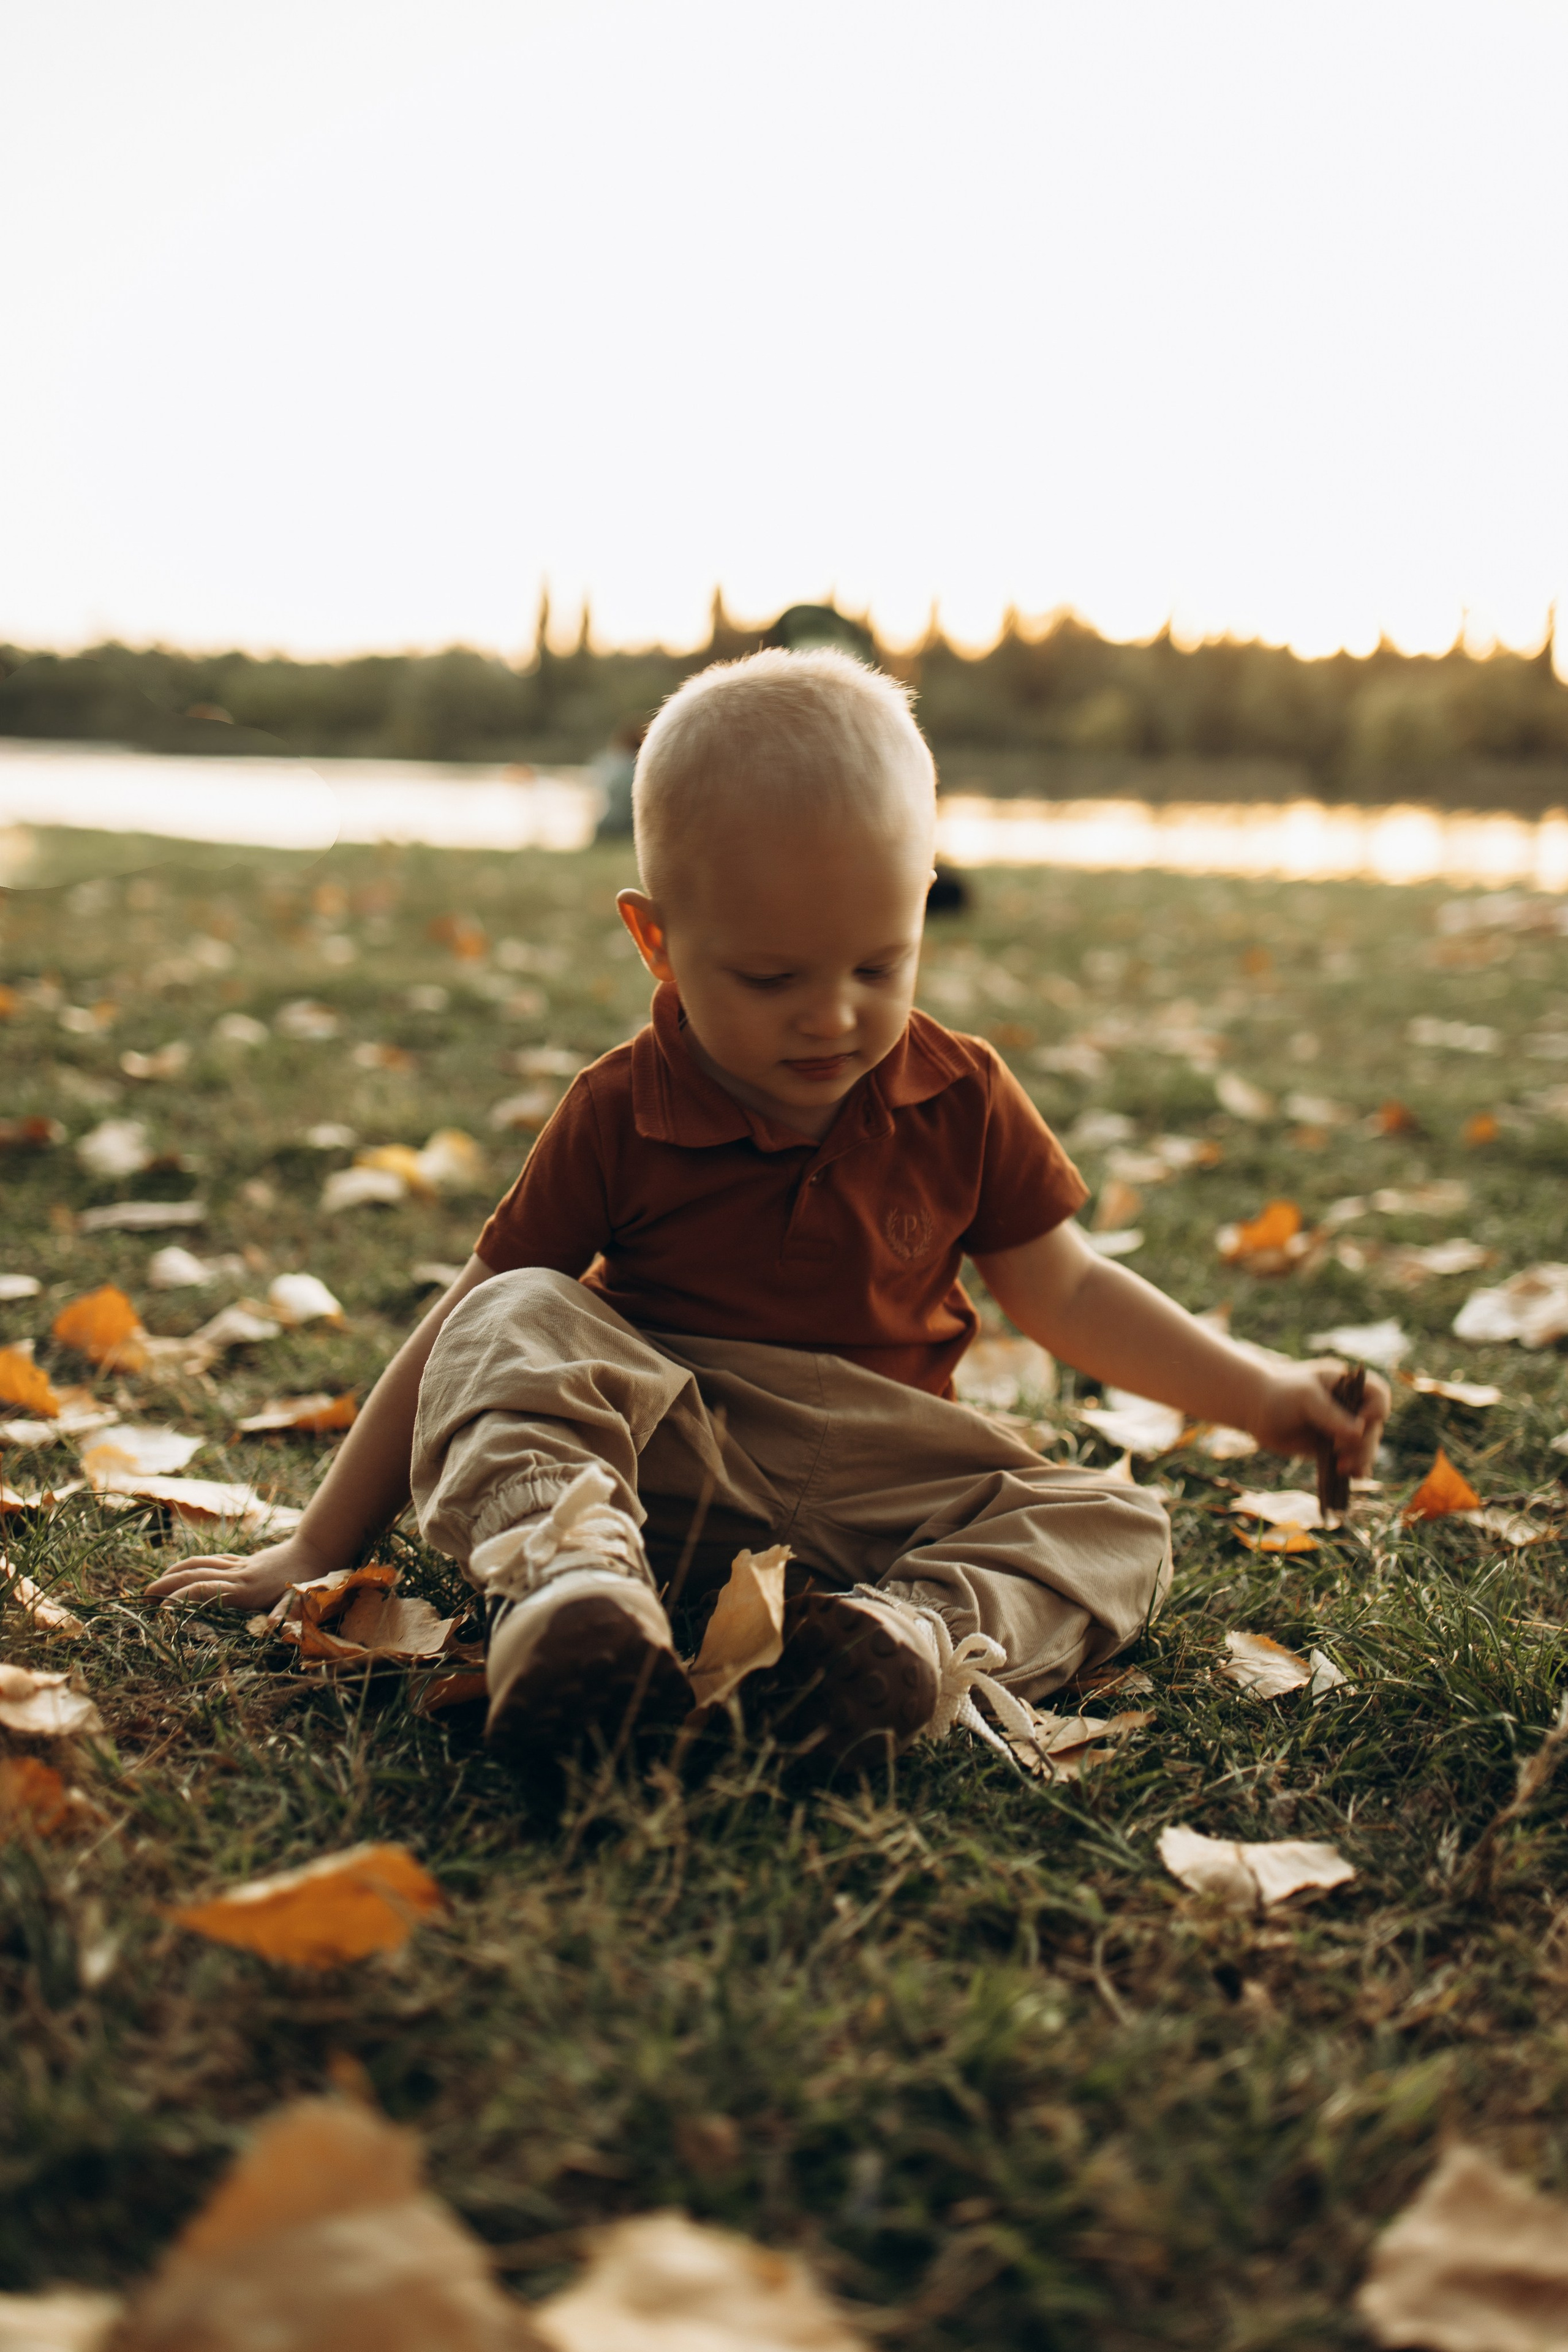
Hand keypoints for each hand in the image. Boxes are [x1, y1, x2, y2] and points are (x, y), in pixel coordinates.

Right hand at [144, 1534, 331, 1611]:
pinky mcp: (243, 1562)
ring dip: (173, 1573)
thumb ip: (287, 1614)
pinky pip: (211, 1561)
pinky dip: (192, 1566)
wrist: (319, 1548)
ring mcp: (239, 1566)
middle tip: (142, 1599)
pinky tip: (182, 1573)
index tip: (162, 1610)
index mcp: (247, 1588)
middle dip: (166, 1585)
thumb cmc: (311, 1580)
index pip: (206, 1589)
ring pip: (199, 1564)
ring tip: (153, 1588)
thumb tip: (272, 1628)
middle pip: (194, 1574)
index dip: (183, 1598)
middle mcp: (238, 1574)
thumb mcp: (303, 1601)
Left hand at [1248, 1359, 1389, 1474]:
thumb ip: (1331, 1414)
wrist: (1256, 1410)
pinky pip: (1352, 1460)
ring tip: (1343, 1468)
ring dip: (1360, 1459)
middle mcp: (1351, 1406)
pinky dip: (1355, 1469)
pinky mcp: (1333, 1447)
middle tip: (1340, 1452)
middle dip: (1363, 1443)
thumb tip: (1359, 1434)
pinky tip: (1350, 1475)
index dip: (1376, 1410)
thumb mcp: (1306, 1397)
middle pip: (1374, 1428)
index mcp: (1348, 1385)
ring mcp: (1343, 1428)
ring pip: (1365, 1447)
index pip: (1378, 1395)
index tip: (1361, 1420)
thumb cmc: (1280, 1393)